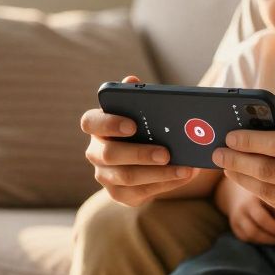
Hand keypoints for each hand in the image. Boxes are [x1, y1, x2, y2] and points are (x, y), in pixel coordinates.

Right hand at [81, 75, 195, 205]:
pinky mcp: (119, 194)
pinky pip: (140, 193)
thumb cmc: (144, 127)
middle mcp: (96, 152)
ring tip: (184, 168)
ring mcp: (105, 176)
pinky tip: (183, 176)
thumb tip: (131, 80)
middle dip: (140, 154)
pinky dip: (165, 184)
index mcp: (97, 127)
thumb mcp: (142, 111)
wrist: (148, 157)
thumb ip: (136, 97)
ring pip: (127, 177)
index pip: (91, 122)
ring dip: (158, 173)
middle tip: (167, 153)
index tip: (133, 125)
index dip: (109, 123)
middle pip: (110, 155)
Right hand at [214, 176, 274, 244]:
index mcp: (253, 197)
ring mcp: (236, 217)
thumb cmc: (262, 190)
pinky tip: (268, 237)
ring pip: (251, 234)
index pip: (263, 217)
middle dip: (272, 232)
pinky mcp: (234, 225)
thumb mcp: (271, 193)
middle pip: (255, 227)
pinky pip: (246, 237)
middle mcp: (243, 207)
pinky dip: (258, 240)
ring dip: (266, 239)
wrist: (237, 189)